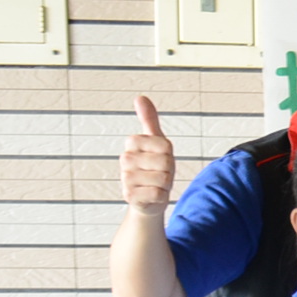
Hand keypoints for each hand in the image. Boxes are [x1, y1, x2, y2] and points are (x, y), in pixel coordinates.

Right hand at [122, 95, 175, 217]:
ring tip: (156, 185)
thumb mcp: (156, 142)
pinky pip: (157, 194)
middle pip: (166, 162)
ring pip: (163, 178)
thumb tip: (140, 97)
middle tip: (161, 174)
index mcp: (132, 143)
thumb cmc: (155, 168)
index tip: (162, 158)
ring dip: (166, 185)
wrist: (148, 199)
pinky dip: (161, 197)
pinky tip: (153, 196)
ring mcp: (126, 178)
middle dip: (169, 171)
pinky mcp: (129, 196)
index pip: (165, 145)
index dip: (170, 154)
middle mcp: (125, 159)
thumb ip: (149, 120)